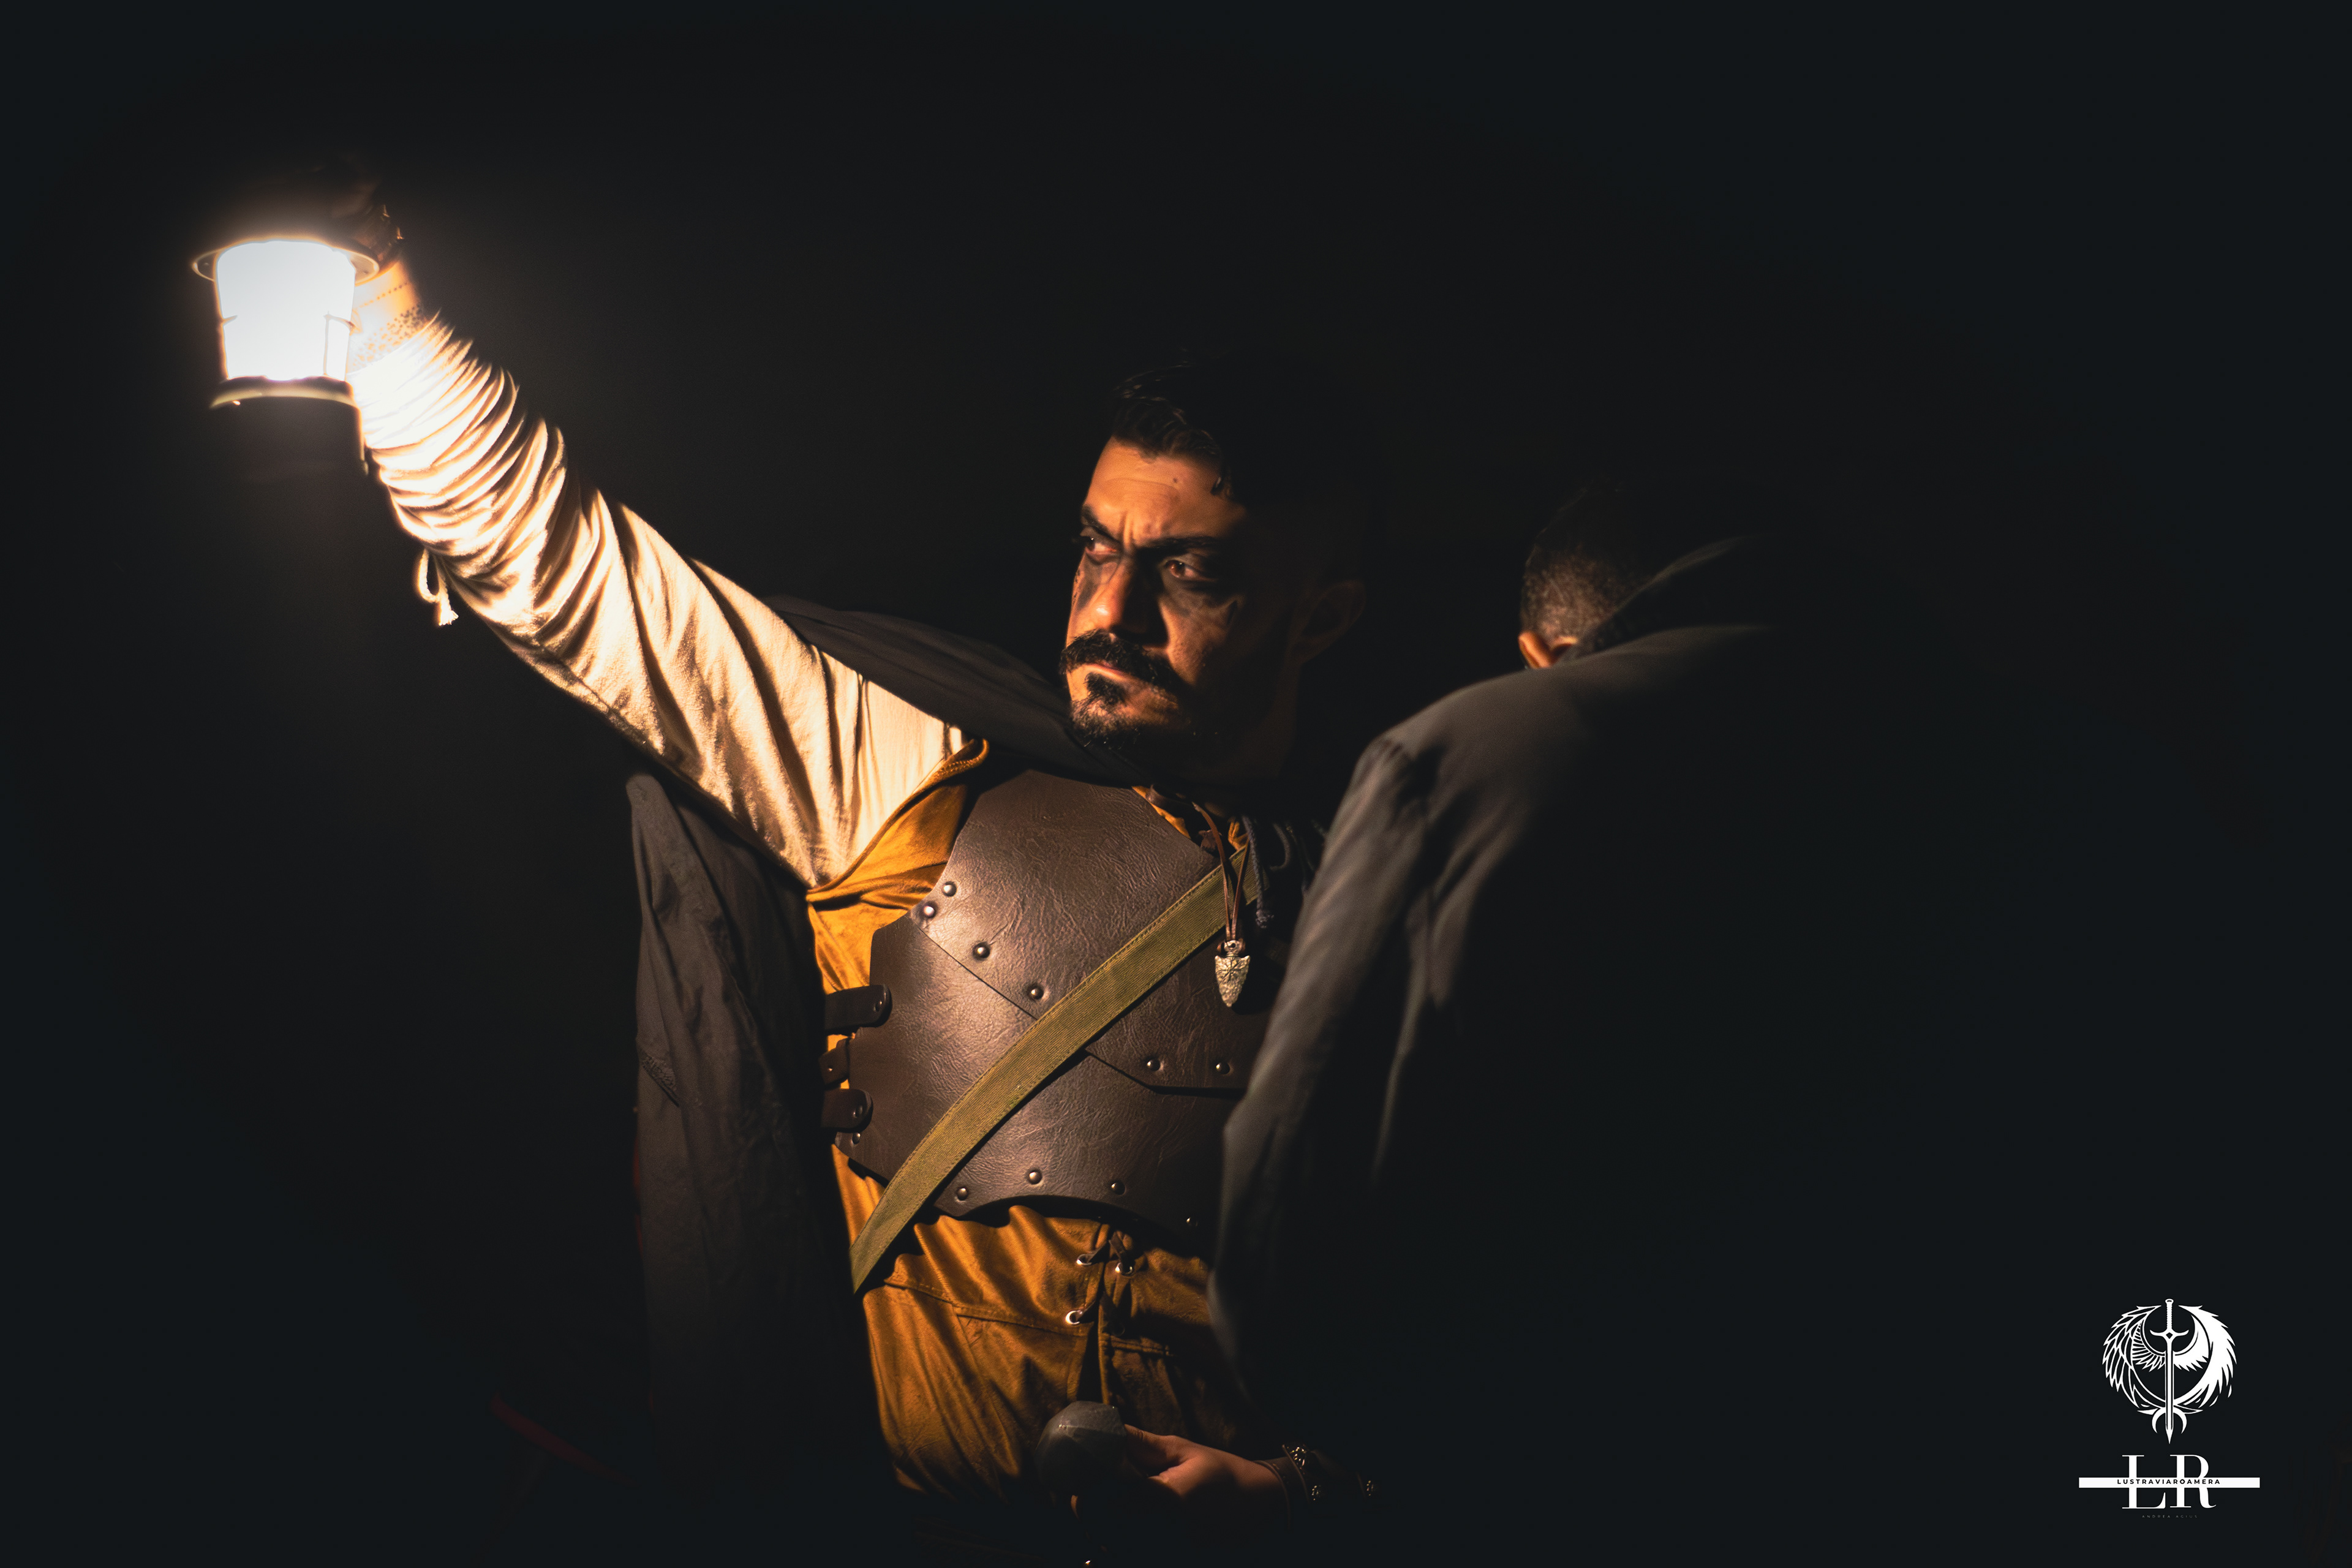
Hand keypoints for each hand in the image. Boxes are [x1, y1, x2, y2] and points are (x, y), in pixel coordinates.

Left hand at [1072, 1425, 1286, 1546]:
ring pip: (1111, 1546)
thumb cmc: (1225, 1476)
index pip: (1099, 1504)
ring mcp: (1164, 1555)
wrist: (1264, 1512)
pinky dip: (1121, 1542)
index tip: (1083, 1476)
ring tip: (1117, 1503)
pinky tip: (1132, 1523)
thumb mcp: (1183, 1450)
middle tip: (1095, 1488)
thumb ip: (1139, 1443)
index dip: (1084, 1491)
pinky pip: (1129, 1556)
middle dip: (1090, 1509)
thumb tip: (1102, 1429)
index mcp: (1162, 1500)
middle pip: (1100, 1529)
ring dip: (1104, 1527)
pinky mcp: (1171, 1563)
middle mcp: (1159, 1535)